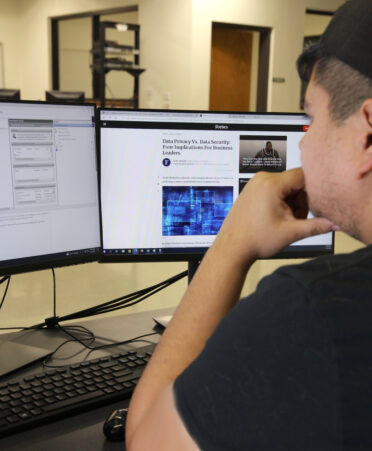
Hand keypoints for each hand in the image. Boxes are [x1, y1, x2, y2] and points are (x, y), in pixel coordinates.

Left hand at [214, 168, 334, 264]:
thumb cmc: (254, 240)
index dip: (314, 191)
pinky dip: (281, 203)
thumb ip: (317, 226)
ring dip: (291, 203)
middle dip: (301, 201)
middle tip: (296, 221)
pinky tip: (277, 218)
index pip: (304, 175)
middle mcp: (262, 178)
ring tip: (285, 222)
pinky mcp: (253, 190)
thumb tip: (335, 223)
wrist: (232, 248)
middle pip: (295, 182)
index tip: (316, 206)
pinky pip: (275, 190)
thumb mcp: (291, 233)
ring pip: (286, 187)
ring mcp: (256, 183)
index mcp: (272, 184)